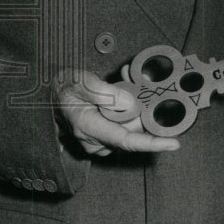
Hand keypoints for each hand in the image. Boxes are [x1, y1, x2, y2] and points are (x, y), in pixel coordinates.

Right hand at [53, 69, 180, 156]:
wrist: (50, 93)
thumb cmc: (64, 87)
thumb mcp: (81, 82)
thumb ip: (106, 93)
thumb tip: (130, 104)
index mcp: (89, 127)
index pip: (126, 141)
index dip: (152, 143)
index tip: (173, 143)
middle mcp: (95, 140)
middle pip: (133, 128)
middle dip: (141, 105)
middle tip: (136, 79)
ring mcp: (100, 141)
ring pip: (131, 124)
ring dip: (133, 103)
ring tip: (124, 80)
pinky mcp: (105, 137)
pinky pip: (125, 123)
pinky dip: (127, 106)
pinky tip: (123, 88)